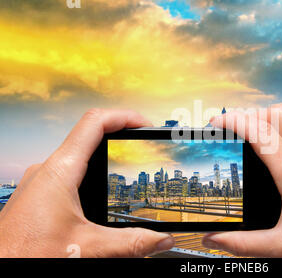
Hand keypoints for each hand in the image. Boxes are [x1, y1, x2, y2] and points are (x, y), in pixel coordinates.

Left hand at [0, 109, 174, 257]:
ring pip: (78, 157)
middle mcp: (47, 171)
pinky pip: (68, 174)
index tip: (145, 124)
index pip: (95, 123)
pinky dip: (91, 176)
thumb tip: (161, 239)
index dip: (124, 117)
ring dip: (105, 158)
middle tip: (141, 145)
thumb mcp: (88, 248)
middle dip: (119, 138)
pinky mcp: (38, 195)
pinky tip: (101, 196)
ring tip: (126, 167)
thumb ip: (131, 243)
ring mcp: (40, 182)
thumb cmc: (24, 255)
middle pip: (89, 137)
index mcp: (59, 172)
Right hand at [202, 103, 281, 257]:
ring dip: (271, 117)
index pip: (261, 132)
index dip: (234, 120)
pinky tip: (280, 146)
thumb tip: (214, 240)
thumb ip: (242, 244)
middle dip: (251, 115)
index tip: (218, 121)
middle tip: (234, 130)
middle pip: (277, 113)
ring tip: (255, 133)